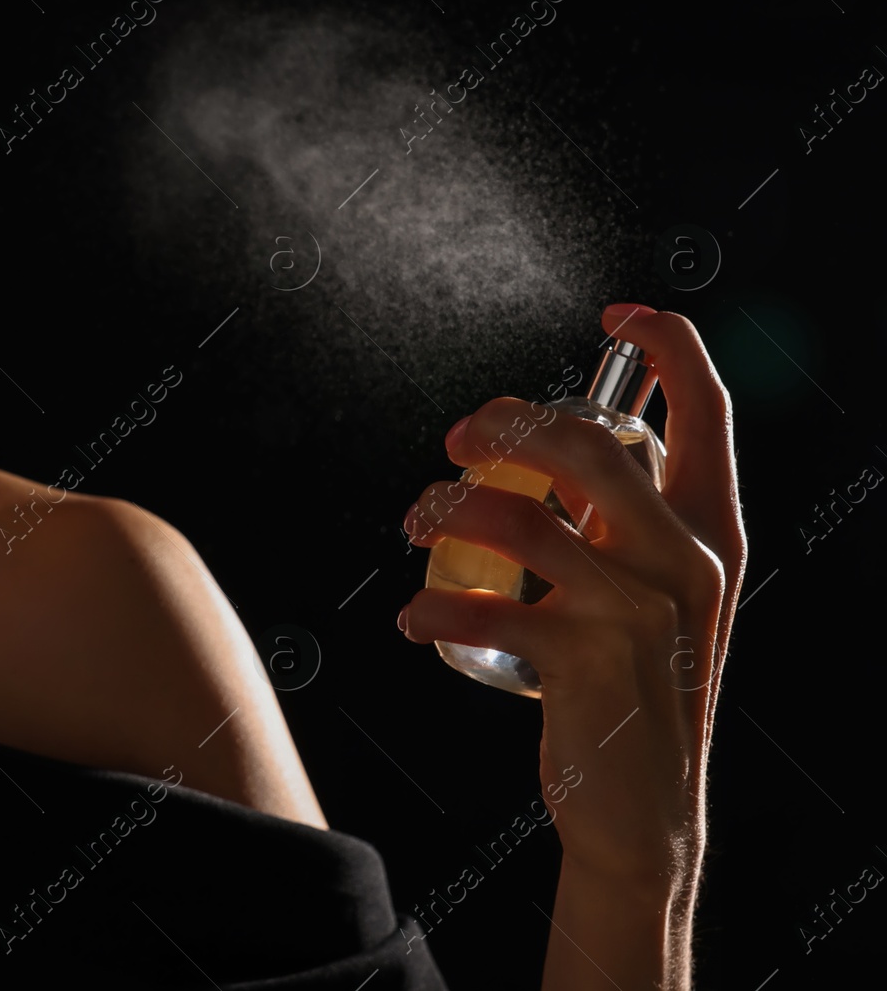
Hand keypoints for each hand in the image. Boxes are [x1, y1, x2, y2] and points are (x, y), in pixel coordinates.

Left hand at [398, 305, 746, 887]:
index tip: (616, 318)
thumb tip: (549, 456)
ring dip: (445, 508)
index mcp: (709, 531)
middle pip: (586, 442)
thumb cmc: (634, 687)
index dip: (667, 344)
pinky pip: (484, 607)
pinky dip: (432, 606)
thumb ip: (623, 525)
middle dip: (503, 427)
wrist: (643, 807)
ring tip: (415, 524)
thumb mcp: (656, 595)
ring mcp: (637, 607)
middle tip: (455, 444)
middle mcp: (684, 558)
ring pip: (519, 517)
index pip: (708, 409)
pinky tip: (414, 616)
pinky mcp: (584, 658)